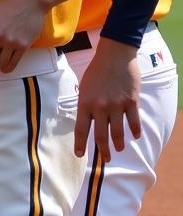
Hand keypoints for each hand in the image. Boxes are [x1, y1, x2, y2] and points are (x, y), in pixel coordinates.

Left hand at [74, 37, 141, 161]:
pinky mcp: (131, 102)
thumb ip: (85, 104)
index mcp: (85, 103)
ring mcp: (116, 105)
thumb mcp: (84, 87)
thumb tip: (86, 120)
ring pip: (118, 132)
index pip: (81, 129)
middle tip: (106, 159)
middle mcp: (100, 107)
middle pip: (101, 135)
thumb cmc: (96, 71)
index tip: (79, 155)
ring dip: (119, 143)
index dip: (80, 144)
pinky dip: (134, 130)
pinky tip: (135, 136)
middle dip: (103, 150)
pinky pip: (133, 121)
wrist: (114, 55)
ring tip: (119, 149)